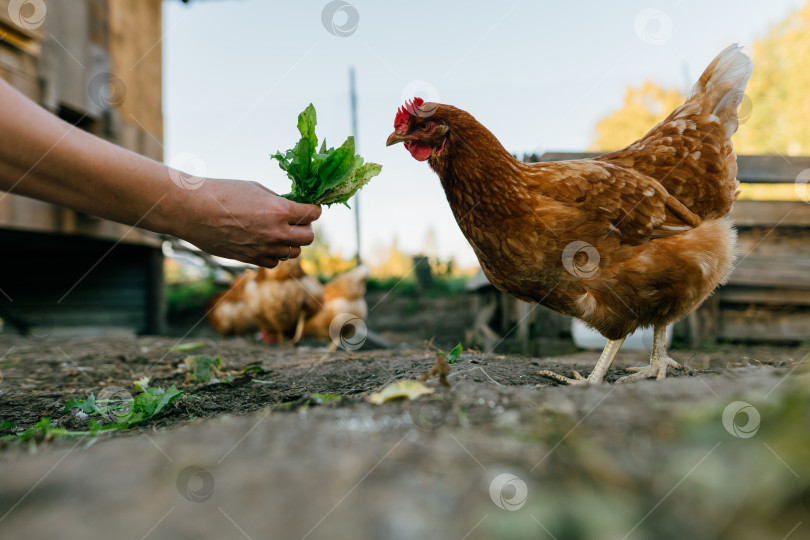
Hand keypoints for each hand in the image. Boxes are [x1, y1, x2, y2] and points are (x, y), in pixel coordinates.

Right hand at [171, 178, 320, 266]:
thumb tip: (293, 207)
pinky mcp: (250, 259)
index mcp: (279, 210)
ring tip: (280, 232)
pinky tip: (266, 242)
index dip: (314, 210)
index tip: (310, 207)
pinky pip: (274, 261)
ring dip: (291, 242)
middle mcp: (275, 233)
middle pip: (308, 238)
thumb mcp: (255, 189)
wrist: (192, 210)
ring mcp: (263, 248)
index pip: (312, 214)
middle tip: (297, 221)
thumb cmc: (222, 192)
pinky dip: (275, 253)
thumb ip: (278, 201)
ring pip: (293, 253)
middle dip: (305, 228)